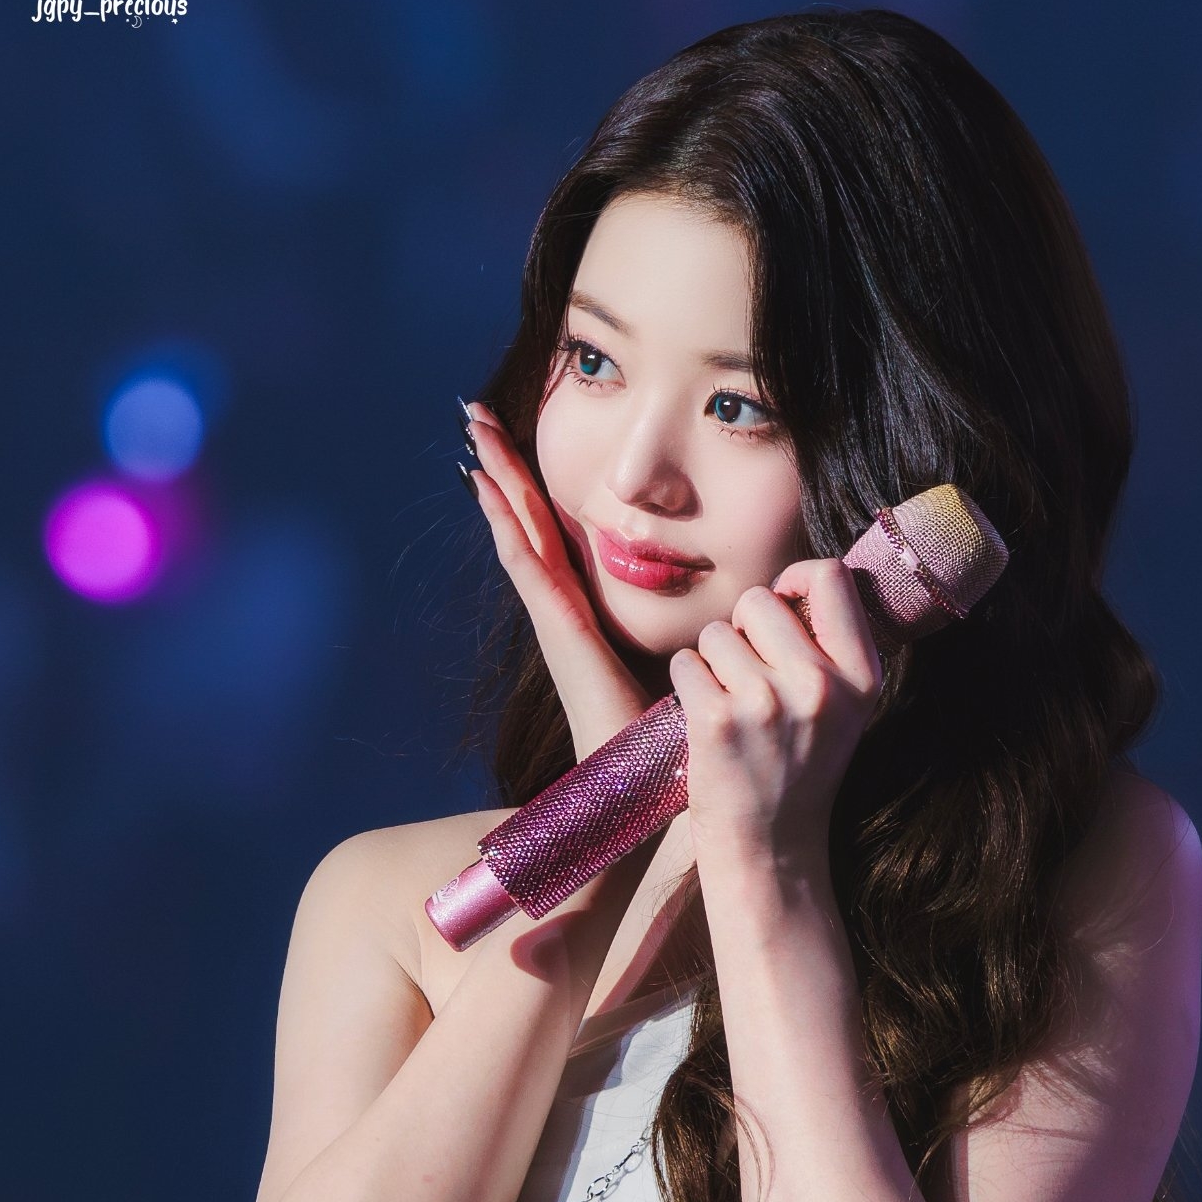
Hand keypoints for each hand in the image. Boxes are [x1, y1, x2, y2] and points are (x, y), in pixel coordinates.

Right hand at [464, 402, 653, 762]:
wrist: (650, 785)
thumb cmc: (671, 734)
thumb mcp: (682, 659)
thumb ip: (689, 626)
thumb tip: (728, 599)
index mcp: (587, 610)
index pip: (558, 532)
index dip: (536, 486)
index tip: (516, 440)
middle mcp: (562, 609)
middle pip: (528, 520)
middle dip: (505, 467)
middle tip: (476, 415)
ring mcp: (556, 617)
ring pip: (520, 532)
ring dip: (497, 481)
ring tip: (473, 434)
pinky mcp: (560, 628)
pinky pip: (528, 564)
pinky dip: (506, 523)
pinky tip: (486, 488)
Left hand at [666, 558, 884, 862]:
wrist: (770, 850)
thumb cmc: (797, 771)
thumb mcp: (841, 709)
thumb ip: (827, 648)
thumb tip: (793, 581)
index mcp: (860, 676)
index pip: (832, 576)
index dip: (794, 580)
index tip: (780, 608)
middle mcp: (818, 685)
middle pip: (758, 599)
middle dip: (742, 630)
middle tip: (749, 680)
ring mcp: (766, 702)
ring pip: (714, 632)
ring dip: (711, 663)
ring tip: (732, 708)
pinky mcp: (717, 721)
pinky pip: (685, 663)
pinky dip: (686, 686)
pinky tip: (707, 722)